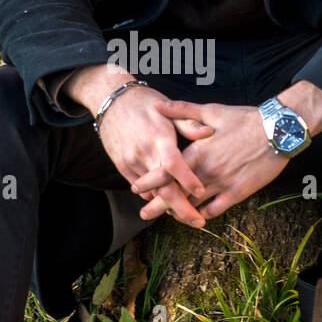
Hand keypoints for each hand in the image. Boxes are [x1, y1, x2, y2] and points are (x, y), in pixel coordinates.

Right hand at [94, 84, 215, 226]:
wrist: (111, 100)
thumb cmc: (145, 103)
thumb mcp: (168, 110)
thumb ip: (188, 123)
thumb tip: (210, 133)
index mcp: (159, 138)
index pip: (174, 165)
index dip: (188, 180)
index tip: (202, 193)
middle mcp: (144, 153)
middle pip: (163, 188)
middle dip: (181, 208)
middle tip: (198, 222)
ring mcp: (131, 161)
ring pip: (151, 192)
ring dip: (168, 206)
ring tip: (187, 216)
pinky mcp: (122, 165)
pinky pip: (139, 188)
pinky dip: (153, 196)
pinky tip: (167, 203)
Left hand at [130, 99, 289, 220]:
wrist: (278, 130)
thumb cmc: (245, 118)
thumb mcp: (211, 111)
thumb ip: (182, 110)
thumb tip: (158, 104)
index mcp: (197, 151)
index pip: (166, 172)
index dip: (149, 182)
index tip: (137, 188)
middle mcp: (206, 171)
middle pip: (175, 194)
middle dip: (158, 205)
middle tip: (144, 213)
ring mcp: (222, 183)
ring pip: (194, 206)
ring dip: (180, 212)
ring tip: (169, 217)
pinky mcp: (238, 192)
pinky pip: (216, 210)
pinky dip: (204, 215)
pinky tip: (198, 216)